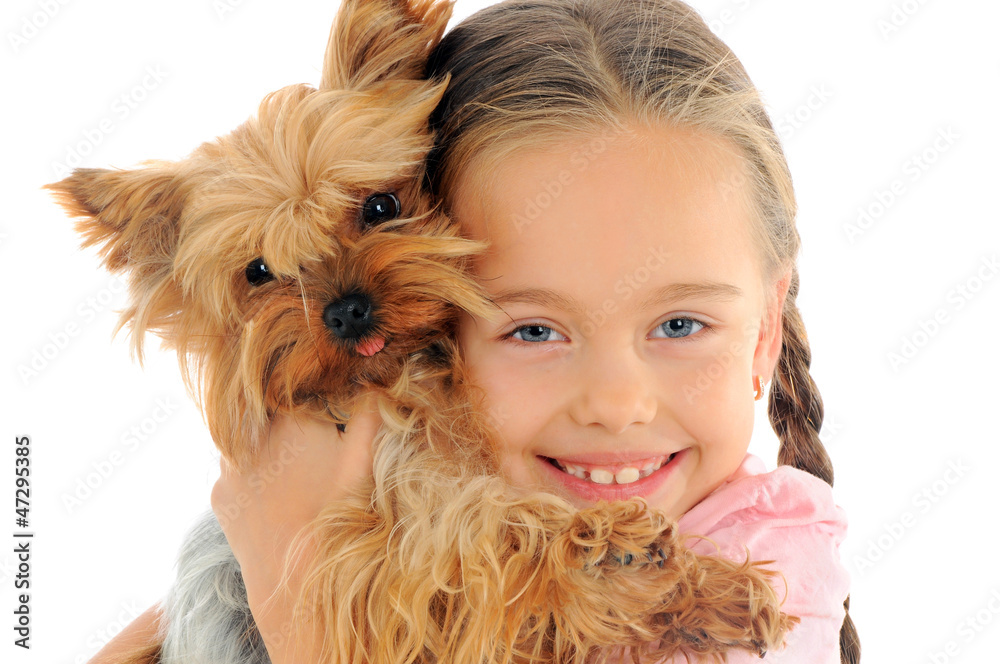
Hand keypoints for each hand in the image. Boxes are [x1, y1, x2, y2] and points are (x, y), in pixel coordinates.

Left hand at [210, 392, 380, 661]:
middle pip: (276, 412)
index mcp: (291, 418)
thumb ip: (372, 411)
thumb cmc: (338, 516)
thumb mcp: (365, 460)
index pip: (306, 389)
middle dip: (296, 421)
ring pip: (252, 439)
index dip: (324, 398)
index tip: (337, 412)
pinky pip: (237, 470)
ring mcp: (230, 466)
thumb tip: (376, 378)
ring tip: (299, 472)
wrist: (296, 582)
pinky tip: (278, 493)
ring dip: (272, 446)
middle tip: (320, 444)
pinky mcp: (220, 494)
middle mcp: (252, 435)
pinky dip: (256, 475)